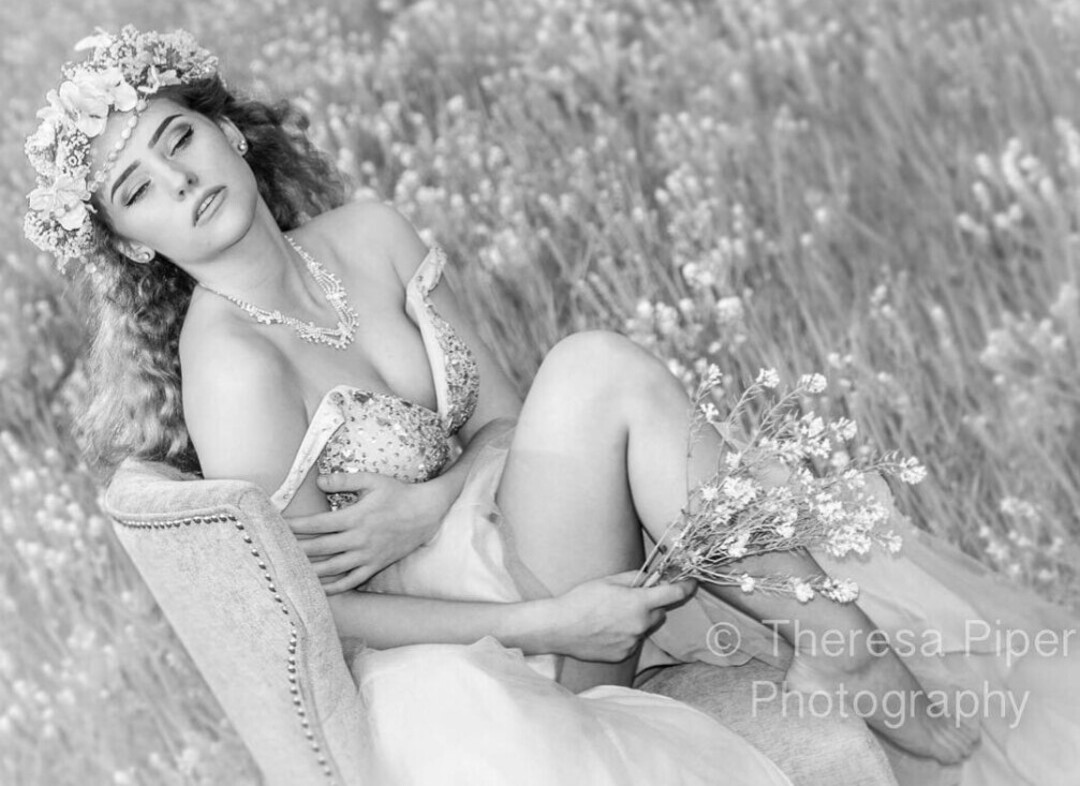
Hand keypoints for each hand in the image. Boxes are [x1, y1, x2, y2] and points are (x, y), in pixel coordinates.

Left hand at [287, 471, 453, 594]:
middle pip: (319, 548)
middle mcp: (359, 539)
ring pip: (332, 569)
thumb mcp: (371, 480)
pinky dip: (333, 586)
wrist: (425, 512)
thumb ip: (343, 481)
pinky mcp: (375, 565)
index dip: (295, 526)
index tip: (277, 525)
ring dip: (309, 570)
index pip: (317, 524)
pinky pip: (351, 580)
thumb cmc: (397, 493)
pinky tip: (318, 587)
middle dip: (295, 549)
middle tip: (275, 550)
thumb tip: (318, 481)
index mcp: (355, 517)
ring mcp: (367, 555)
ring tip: (289, 571)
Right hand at [541, 571, 695, 661]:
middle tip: (629, 599)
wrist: (560, 627)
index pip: (674, 595)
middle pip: (658, 613)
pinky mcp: (623, 654)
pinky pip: (632, 641)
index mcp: (639, 603)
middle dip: (650, 605)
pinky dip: (625, 635)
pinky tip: (605, 630)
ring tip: (610, 616)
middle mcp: (640, 625)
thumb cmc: (582, 600)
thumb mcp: (608, 580)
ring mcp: (632, 642)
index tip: (691, 583)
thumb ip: (634, 578)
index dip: (686, 587)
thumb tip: (650, 577)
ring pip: (644, 628)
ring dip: (636, 621)